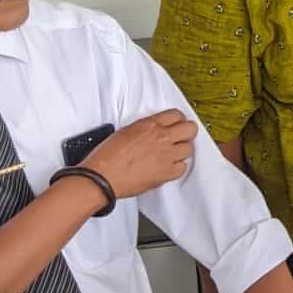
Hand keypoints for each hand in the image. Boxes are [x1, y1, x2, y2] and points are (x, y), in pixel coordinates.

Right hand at [82, 110, 196, 198]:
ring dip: (181, 151)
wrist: (102, 177)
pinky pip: (182, 168)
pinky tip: (168, 167)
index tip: (177, 125)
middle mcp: (161, 137)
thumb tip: (154, 131)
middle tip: (181, 137)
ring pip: (188, 148)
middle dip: (187, 132)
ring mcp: (166, 155)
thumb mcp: (125, 132)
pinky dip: (176, 168)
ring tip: (172, 154)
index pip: (176, 115)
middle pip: (190, 129)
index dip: (178, 120)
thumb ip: (145, 129)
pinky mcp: (166, 173)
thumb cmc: (107, 157)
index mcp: (150, 125)